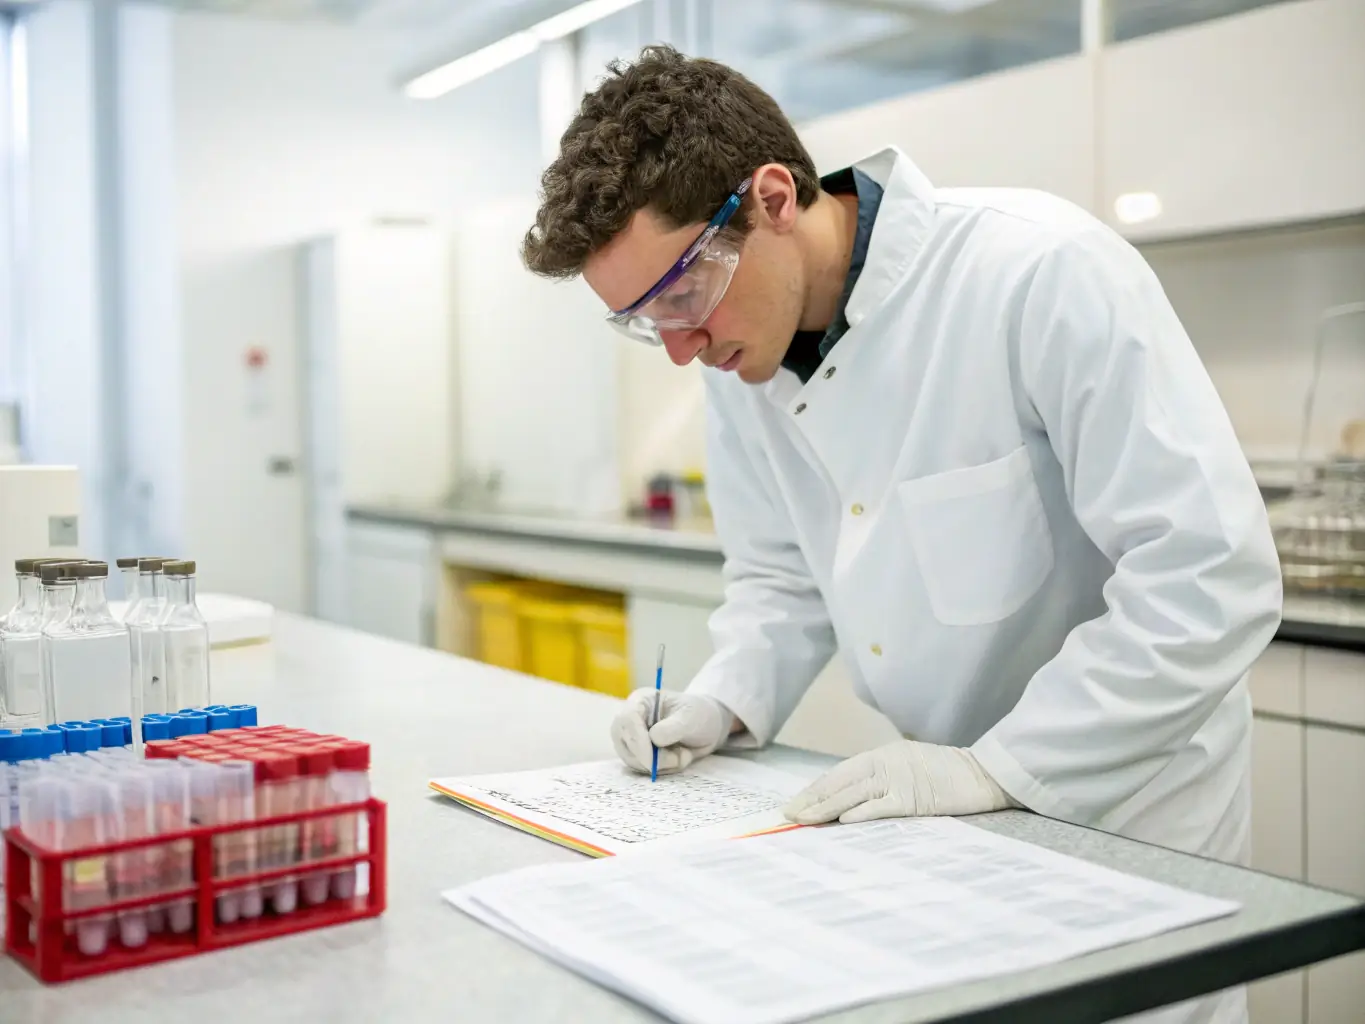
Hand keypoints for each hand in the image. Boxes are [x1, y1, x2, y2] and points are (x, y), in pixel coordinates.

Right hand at [611, 689, 734, 774]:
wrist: (708, 728)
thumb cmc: (699, 715)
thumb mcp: (691, 717)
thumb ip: (672, 728)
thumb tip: (653, 739)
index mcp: (641, 700)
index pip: (627, 719)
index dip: (637, 741)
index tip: (651, 760)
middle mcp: (631, 719)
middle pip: (624, 742)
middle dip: (649, 758)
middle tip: (676, 760)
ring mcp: (632, 738)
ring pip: (632, 760)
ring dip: (660, 765)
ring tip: (683, 755)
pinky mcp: (638, 754)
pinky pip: (642, 769)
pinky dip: (662, 769)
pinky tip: (678, 759)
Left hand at [783, 740, 1014, 824]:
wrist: (984, 773)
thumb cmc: (948, 774)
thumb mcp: (910, 768)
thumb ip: (884, 780)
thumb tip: (854, 801)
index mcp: (883, 755)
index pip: (840, 773)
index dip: (816, 788)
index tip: (795, 802)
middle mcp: (886, 762)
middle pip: (840, 782)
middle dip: (811, 799)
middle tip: (787, 813)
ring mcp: (899, 779)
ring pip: (853, 794)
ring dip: (825, 808)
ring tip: (803, 819)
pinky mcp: (914, 798)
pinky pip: (881, 806)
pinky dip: (860, 813)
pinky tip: (840, 821)